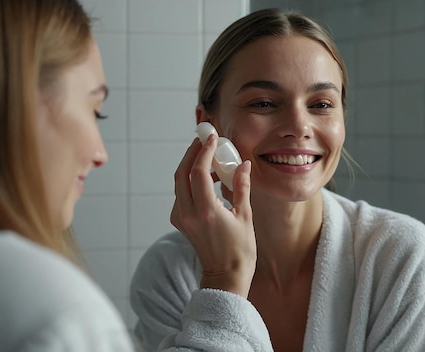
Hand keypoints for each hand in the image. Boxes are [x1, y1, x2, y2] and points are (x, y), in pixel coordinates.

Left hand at [170, 134, 255, 297]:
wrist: (225, 276)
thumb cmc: (239, 251)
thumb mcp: (245, 216)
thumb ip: (241, 187)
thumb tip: (242, 164)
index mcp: (205, 212)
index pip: (198, 172)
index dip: (204, 151)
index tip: (212, 137)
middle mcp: (188, 214)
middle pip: (182, 173)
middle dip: (192, 153)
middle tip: (205, 139)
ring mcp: (180, 218)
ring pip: (179, 182)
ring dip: (191, 165)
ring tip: (209, 155)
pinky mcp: (180, 221)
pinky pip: (182, 192)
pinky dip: (192, 179)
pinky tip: (209, 176)